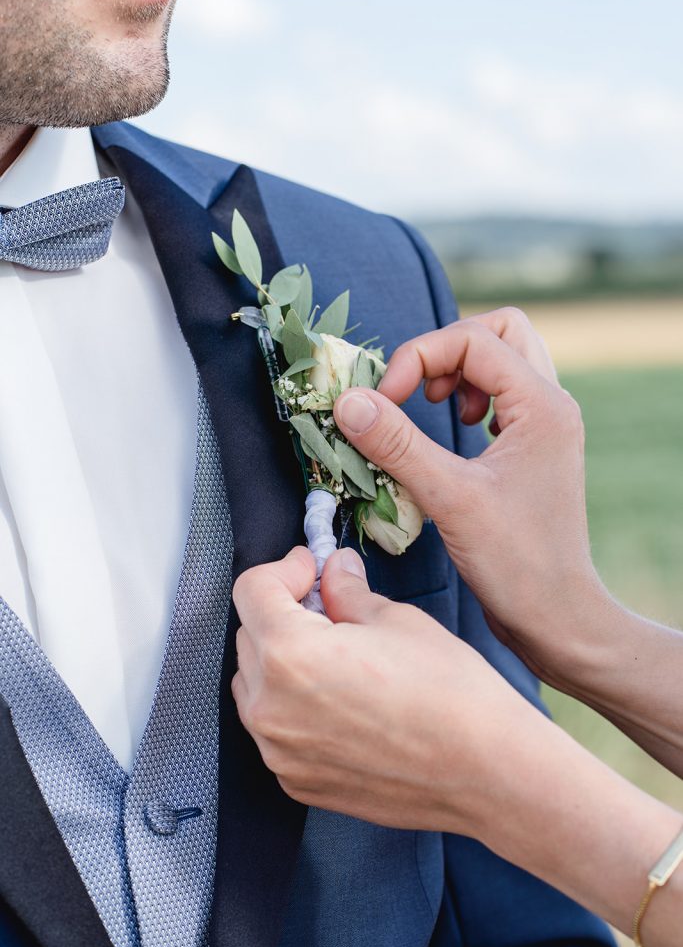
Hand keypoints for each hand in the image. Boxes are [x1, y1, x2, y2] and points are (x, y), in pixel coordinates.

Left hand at [231, 545, 531, 834]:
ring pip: (255, 684)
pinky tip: (340, 699)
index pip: (252, 591)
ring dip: (280, 659)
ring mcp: (279, 752)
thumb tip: (333, 571)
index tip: (311, 569)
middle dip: (283, 612)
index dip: (284, 569)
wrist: (486, 772)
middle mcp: (270, 708)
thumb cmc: (450, 694)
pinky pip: (274, 728)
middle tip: (330, 607)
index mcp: (289, 654)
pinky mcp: (296, 781)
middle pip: (249, 635)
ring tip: (336, 655)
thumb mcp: (396, 620)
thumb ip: (347, 592)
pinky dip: (292, 705)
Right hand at [333, 308, 611, 686]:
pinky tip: (457, 434)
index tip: (383, 402)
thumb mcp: (448, 498)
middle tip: (420, 392)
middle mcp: (552, 404)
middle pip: (501, 330)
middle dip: (449, 348)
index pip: (472, 340)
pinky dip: (473, 398)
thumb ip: (396, 444)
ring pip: (506, 358)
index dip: (417, 359)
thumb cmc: (515, 563)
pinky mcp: (535, 447)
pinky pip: (504, 393)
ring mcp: (547, 425)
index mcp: (542, 405)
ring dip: (462, 371)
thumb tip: (347, 401)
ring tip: (438, 410)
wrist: (557, 616)